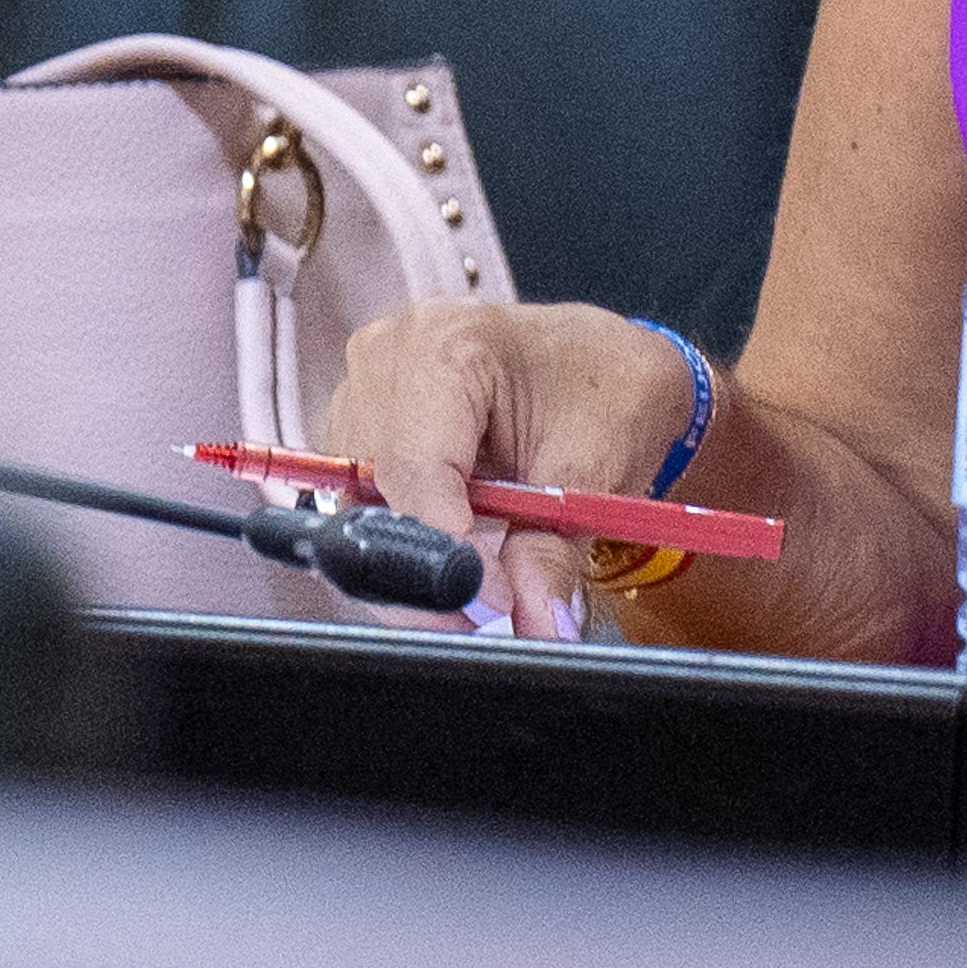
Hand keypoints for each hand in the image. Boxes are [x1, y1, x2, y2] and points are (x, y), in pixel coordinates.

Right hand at [320, 300, 699, 642]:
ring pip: (358, 506)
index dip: (444, 548)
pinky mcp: (364, 425)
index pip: (414, 465)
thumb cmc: (606, 391)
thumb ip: (550, 552)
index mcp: (448, 343)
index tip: (491, 602)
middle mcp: (389, 356)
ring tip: (485, 584)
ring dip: (415, 561)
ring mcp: (366, 389)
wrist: (608, 365)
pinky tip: (461, 555)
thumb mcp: (593, 471)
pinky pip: (363, 502)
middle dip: (426, 567)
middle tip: (491, 611)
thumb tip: (537, 624)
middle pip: (374, 491)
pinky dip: (410, 541)